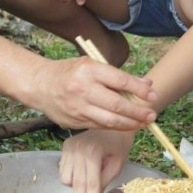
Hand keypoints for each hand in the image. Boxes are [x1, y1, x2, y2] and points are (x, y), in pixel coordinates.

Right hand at [30, 56, 156, 130]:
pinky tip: (126, 125)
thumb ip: (118, 76)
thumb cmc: (70, 72)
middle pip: (117, 104)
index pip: (121, 81)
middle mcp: (83, 89)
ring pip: (110, 120)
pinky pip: (100, 126)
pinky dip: (115, 126)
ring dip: (130, 124)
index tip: (153, 96)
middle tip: (152, 115)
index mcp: (89, 70)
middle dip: (138, 112)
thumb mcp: (92, 65)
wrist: (39, 85)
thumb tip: (146, 85)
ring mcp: (78, 107)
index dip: (139, 90)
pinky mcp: (75, 122)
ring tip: (143, 123)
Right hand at [59, 129, 134, 192]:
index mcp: (93, 151)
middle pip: (77, 185)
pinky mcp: (64, 147)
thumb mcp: (118, 163)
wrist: (112, 121)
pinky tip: (83, 171)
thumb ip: (104, 182)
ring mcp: (69, 147)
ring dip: (77, 188)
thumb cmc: (119, 142)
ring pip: (66, 180)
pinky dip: (72, 177)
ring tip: (90, 181)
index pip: (90, 184)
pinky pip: (63, 171)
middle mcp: (77, 149)